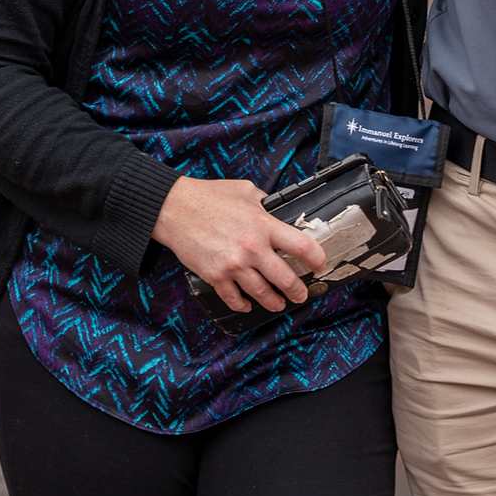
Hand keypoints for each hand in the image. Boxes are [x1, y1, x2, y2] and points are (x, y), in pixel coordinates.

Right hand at [152, 175, 327, 315]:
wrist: (175, 209)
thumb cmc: (209, 197)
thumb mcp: (245, 191)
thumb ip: (264, 202)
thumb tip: (275, 209)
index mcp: (263, 225)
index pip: (301, 245)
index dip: (316, 258)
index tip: (320, 264)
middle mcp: (252, 248)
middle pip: (285, 278)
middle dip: (298, 290)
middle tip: (302, 295)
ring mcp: (234, 265)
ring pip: (262, 293)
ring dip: (273, 302)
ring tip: (279, 304)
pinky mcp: (216, 276)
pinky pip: (233, 298)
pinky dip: (242, 304)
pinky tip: (246, 305)